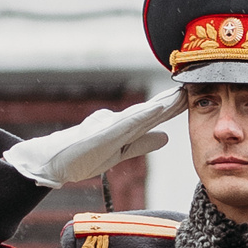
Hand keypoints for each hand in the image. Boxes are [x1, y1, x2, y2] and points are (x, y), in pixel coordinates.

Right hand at [3, 88, 185, 187]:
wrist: (53, 161)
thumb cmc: (83, 155)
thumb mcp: (121, 151)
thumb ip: (142, 143)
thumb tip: (166, 137)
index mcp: (126, 127)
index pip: (155, 115)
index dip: (175, 106)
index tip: (194, 96)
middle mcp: (119, 121)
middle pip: (151, 109)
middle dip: (173, 100)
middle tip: (194, 86)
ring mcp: (109, 127)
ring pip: (141, 114)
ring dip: (160, 105)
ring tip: (179, 95)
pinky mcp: (101, 135)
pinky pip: (124, 126)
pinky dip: (140, 118)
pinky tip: (153, 112)